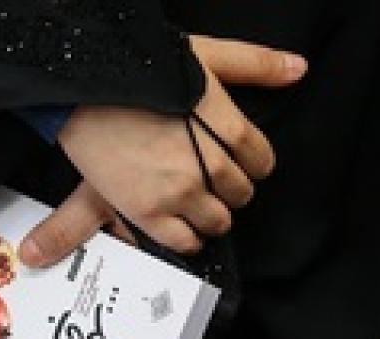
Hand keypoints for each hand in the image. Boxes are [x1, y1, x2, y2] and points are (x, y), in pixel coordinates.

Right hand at [18, 36, 307, 266]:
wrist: (84, 91)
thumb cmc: (140, 70)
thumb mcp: (203, 55)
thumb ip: (253, 63)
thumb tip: (296, 69)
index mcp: (228, 128)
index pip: (262, 162)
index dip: (248, 163)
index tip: (233, 162)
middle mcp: (210, 165)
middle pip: (240, 194)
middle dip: (226, 189)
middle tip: (205, 179)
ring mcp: (179, 192)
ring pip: (216, 222)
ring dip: (208, 214)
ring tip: (189, 202)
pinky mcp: (148, 212)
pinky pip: (184, 242)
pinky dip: (186, 238)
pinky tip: (177, 223)